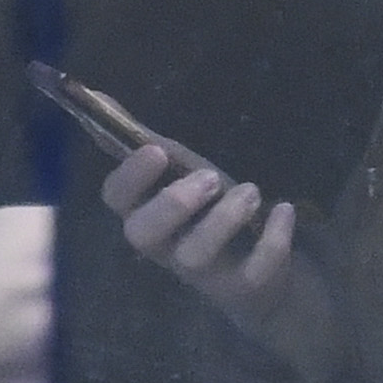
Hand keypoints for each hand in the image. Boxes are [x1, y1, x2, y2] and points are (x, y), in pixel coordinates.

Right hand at [99, 131, 330, 375]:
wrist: (262, 276)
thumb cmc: (209, 215)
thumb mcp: (181, 173)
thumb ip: (144, 140)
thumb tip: (97, 96)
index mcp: (146, 213)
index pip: (115, 199)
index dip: (130, 176)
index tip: (157, 151)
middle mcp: (166, 246)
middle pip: (142, 235)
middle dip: (171, 203)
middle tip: (210, 178)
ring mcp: (203, 271)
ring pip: (194, 255)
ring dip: (224, 218)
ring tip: (252, 192)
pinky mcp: (242, 286)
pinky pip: (253, 271)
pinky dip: (272, 240)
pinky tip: (284, 211)